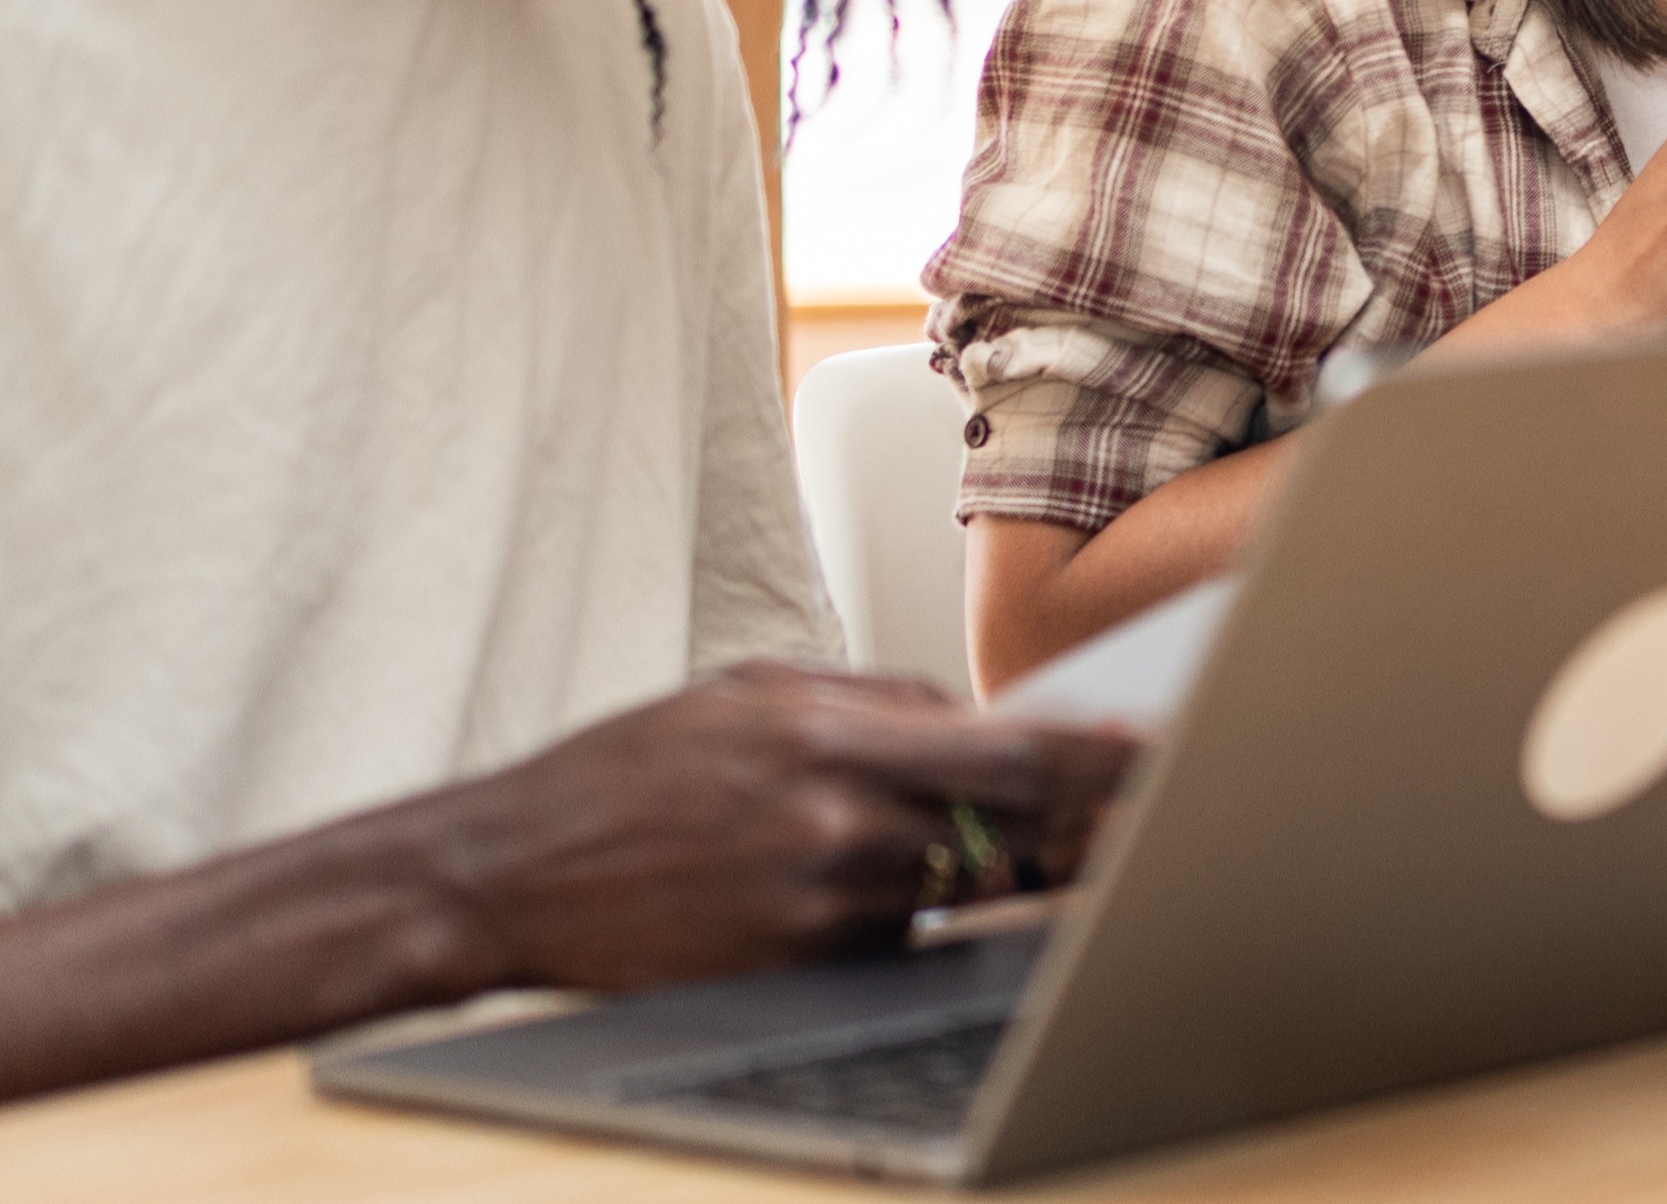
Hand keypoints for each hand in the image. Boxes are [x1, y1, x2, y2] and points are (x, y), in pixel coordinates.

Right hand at [415, 666, 1135, 991]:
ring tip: (857, 841)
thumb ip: (876, 700)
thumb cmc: (625, 778)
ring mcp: (822, 906)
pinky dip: (889, 909)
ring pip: (951, 882)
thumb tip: (977, 719)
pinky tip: (811, 887)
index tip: (1157, 751)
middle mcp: (838, 824)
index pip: (1006, 749)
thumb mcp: (749, 696)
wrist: (509, 875)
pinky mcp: (802, 970)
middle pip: (1009, 826)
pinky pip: (892, 935)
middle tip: (1131, 806)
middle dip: (1074, 819)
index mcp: (828, 737)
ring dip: (955, 864)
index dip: (1096, 756)